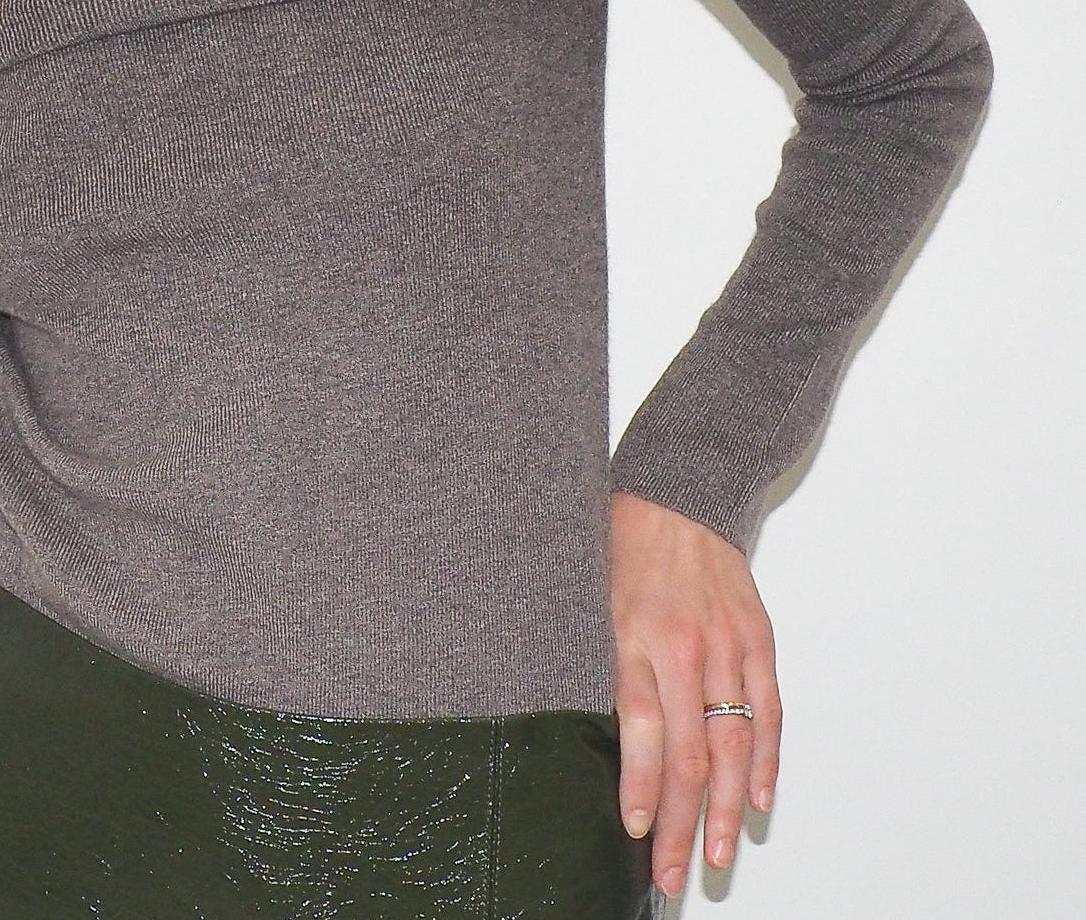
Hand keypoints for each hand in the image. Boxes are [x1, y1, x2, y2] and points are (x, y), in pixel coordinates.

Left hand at [609, 491, 780, 900]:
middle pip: (688, 753)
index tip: (635, 831)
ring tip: (720, 855)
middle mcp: (684, 647)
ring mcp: (727, 645)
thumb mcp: (596, 600)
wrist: (680, 491)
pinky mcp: (758, 639)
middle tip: (675, 872)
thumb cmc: (628, 544)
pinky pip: (767, 711)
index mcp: (634, 636)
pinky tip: (759, 799)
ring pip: (732, 743)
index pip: (640, 731)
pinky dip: (766, 759)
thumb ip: (610, 666)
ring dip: (730, 809)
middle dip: (682, 823)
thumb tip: (613, 739)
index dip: (640, 787)